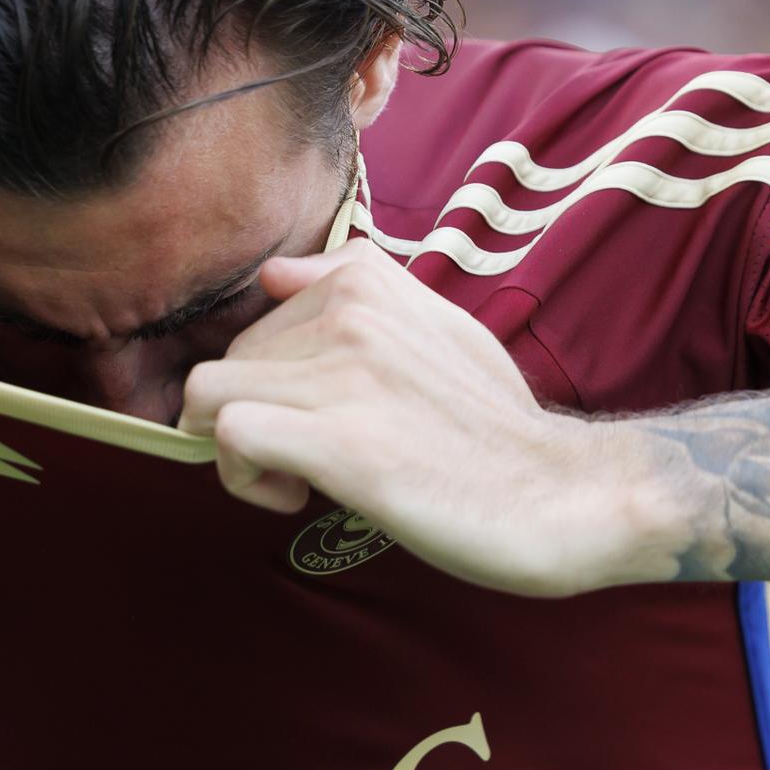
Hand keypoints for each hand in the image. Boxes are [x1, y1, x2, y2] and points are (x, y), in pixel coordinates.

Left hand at [179, 239, 639, 595]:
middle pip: (225, 360)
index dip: (270, 377)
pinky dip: (242, 475)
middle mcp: (351, 316)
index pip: (255, 320)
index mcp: (366, 283)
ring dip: (234, 449)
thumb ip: (360, 292)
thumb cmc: (494, 427)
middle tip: (309, 456)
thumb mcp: (439, 328)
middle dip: (250, 414)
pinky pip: (229, 435)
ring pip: (209, 393)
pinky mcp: (342, 444)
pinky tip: (293, 497)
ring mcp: (346, 376)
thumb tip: (277, 273)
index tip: (313, 414)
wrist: (560, 494)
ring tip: (296, 476)